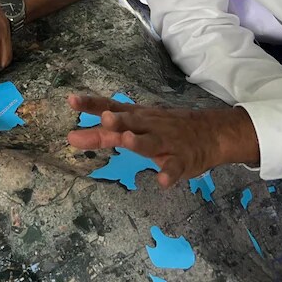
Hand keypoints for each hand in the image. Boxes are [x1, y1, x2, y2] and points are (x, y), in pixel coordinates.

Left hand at [66, 95, 257, 187]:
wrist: (210, 133)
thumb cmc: (163, 128)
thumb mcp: (134, 126)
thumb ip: (102, 134)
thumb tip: (71, 138)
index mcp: (136, 117)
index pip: (111, 107)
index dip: (92, 104)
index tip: (71, 100)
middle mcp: (149, 126)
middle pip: (132, 122)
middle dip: (118, 120)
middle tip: (105, 118)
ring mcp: (167, 142)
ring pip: (151, 142)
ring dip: (139, 141)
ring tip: (127, 140)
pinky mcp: (182, 160)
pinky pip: (175, 167)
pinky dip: (169, 173)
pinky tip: (162, 181)